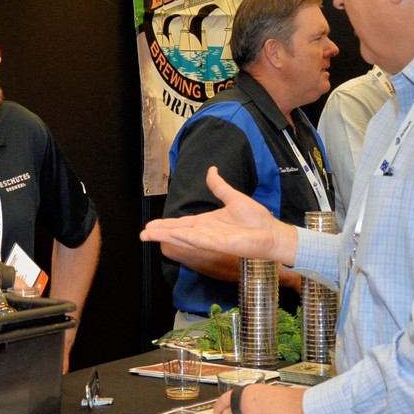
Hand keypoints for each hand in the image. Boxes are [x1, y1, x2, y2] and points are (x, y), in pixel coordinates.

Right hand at [141, 167, 297, 265]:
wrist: (271, 232)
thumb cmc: (256, 220)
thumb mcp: (233, 197)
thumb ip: (219, 186)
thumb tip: (211, 170)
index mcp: (207, 222)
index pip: (182, 223)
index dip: (166, 224)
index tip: (151, 225)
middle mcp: (205, 232)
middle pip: (177, 232)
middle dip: (159, 232)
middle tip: (142, 234)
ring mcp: (210, 240)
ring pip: (182, 237)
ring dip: (165, 236)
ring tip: (147, 236)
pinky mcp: (218, 244)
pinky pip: (197, 239)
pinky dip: (183, 237)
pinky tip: (171, 235)